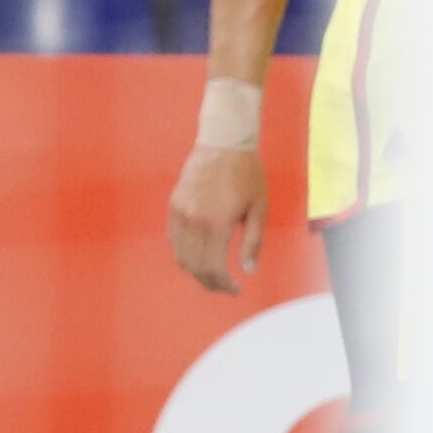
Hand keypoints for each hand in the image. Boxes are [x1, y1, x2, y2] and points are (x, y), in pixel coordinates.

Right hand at [168, 144, 268, 293]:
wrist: (224, 142)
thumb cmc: (247, 174)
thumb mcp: (259, 208)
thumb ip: (253, 242)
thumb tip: (248, 270)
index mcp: (217, 223)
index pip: (215, 268)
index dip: (225, 285)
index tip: (236, 289)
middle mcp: (194, 221)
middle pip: (196, 266)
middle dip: (210, 282)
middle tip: (224, 286)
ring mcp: (181, 212)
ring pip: (181, 255)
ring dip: (195, 270)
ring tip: (212, 274)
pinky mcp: (174, 204)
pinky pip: (173, 238)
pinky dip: (183, 252)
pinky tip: (198, 253)